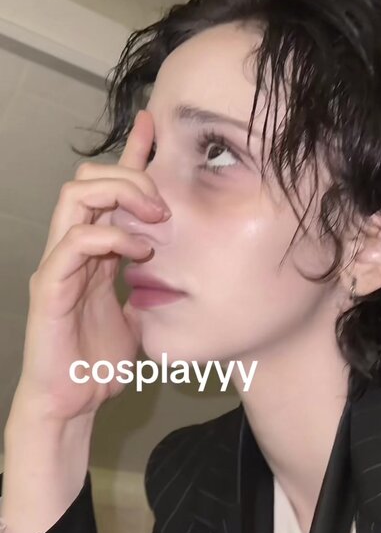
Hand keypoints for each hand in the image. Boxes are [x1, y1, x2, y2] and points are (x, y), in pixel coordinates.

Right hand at [11, 110, 168, 422]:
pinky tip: (140, 250)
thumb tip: (180, 279)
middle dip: (129, 174)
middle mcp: (71, 251)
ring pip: (75, 198)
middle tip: (165, 200)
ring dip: (120, 197)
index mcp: (92, 254)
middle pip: (87, 180)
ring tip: (155, 219)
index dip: (129, 156)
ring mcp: (57, 266)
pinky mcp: (49, 288)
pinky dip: (110, 237)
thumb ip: (150, 292)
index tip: (154, 127)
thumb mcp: (138, 320)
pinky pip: (74, 243)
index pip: (107, 191)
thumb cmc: (95, 366)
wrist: (71, 405)